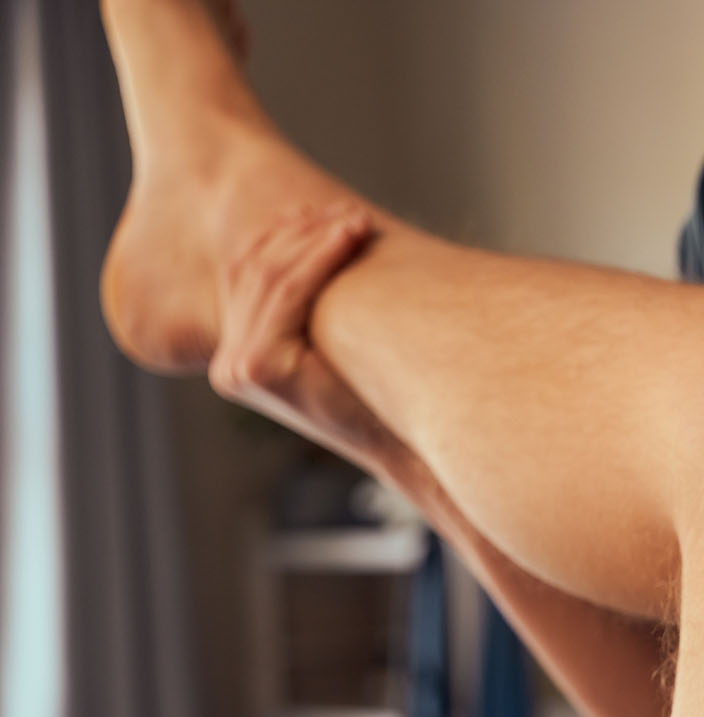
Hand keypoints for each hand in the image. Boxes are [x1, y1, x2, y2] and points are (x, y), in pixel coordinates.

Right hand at [208, 202, 391, 464]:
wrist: (399, 444)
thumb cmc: (379, 395)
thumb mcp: (333, 343)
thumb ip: (309, 306)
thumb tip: (322, 235)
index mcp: (236, 356)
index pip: (246, 276)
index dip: (283, 236)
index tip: (325, 210)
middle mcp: (229, 364)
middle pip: (254, 271)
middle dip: (301, 233)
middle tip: (347, 210)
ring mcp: (238, 368)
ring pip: (272, 279)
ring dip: (315, 240)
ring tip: (355, 220)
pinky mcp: (259, 368)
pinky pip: (288, 297)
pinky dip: (319, 261)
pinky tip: (347, 239)